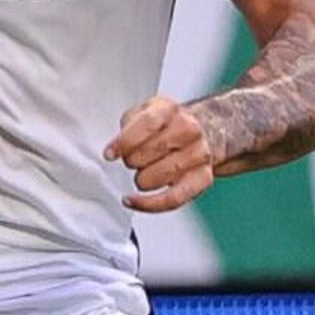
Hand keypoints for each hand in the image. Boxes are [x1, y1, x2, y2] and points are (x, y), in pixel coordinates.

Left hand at [107, 96, 216, 213]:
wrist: (204, 130)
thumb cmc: (167, 125)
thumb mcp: (143, 113)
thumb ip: (127, 127)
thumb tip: (113, 150)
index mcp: (170, 110)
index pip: (147, 124)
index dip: (124, 142)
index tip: (109, 154)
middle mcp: (188, 130)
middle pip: (146, 154)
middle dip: (132, 160)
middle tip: (135, 157)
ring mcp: (199, 154)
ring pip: (154, 178)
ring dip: (141, 179)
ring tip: (146, 170)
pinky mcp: (203, 178)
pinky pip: (172, 199)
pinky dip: (149, 204)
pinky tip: (134, 200)